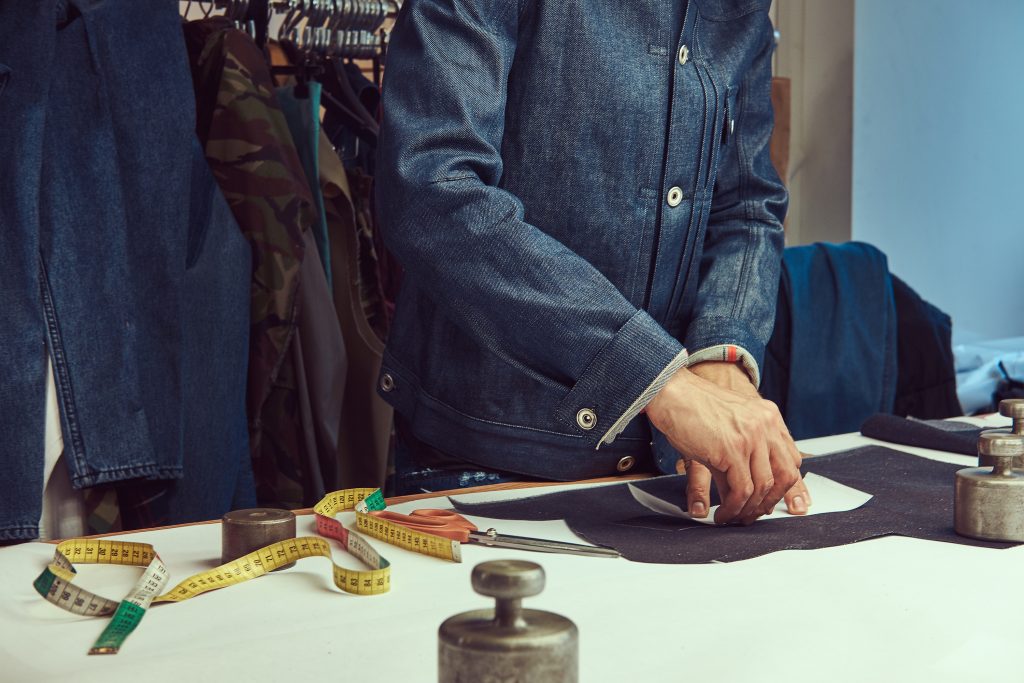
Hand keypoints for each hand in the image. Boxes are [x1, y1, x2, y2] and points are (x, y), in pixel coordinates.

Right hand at [646, 362, 802, 524]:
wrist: (672, 392)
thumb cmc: (693, 407)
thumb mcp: (729, 424)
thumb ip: (745, 448)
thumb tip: (748, 487)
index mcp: (768, 417)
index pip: (791, 459)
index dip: (787, 487)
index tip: (778, 502)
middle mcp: (765, 425)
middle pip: (785, 475)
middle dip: (769, 502)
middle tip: (752, 514)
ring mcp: (751, 437)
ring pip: (763, 487)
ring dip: (748, 510)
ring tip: (732, 516)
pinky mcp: (732, 450)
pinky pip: (741, 490)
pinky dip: (732, 507)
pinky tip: (722, 512)